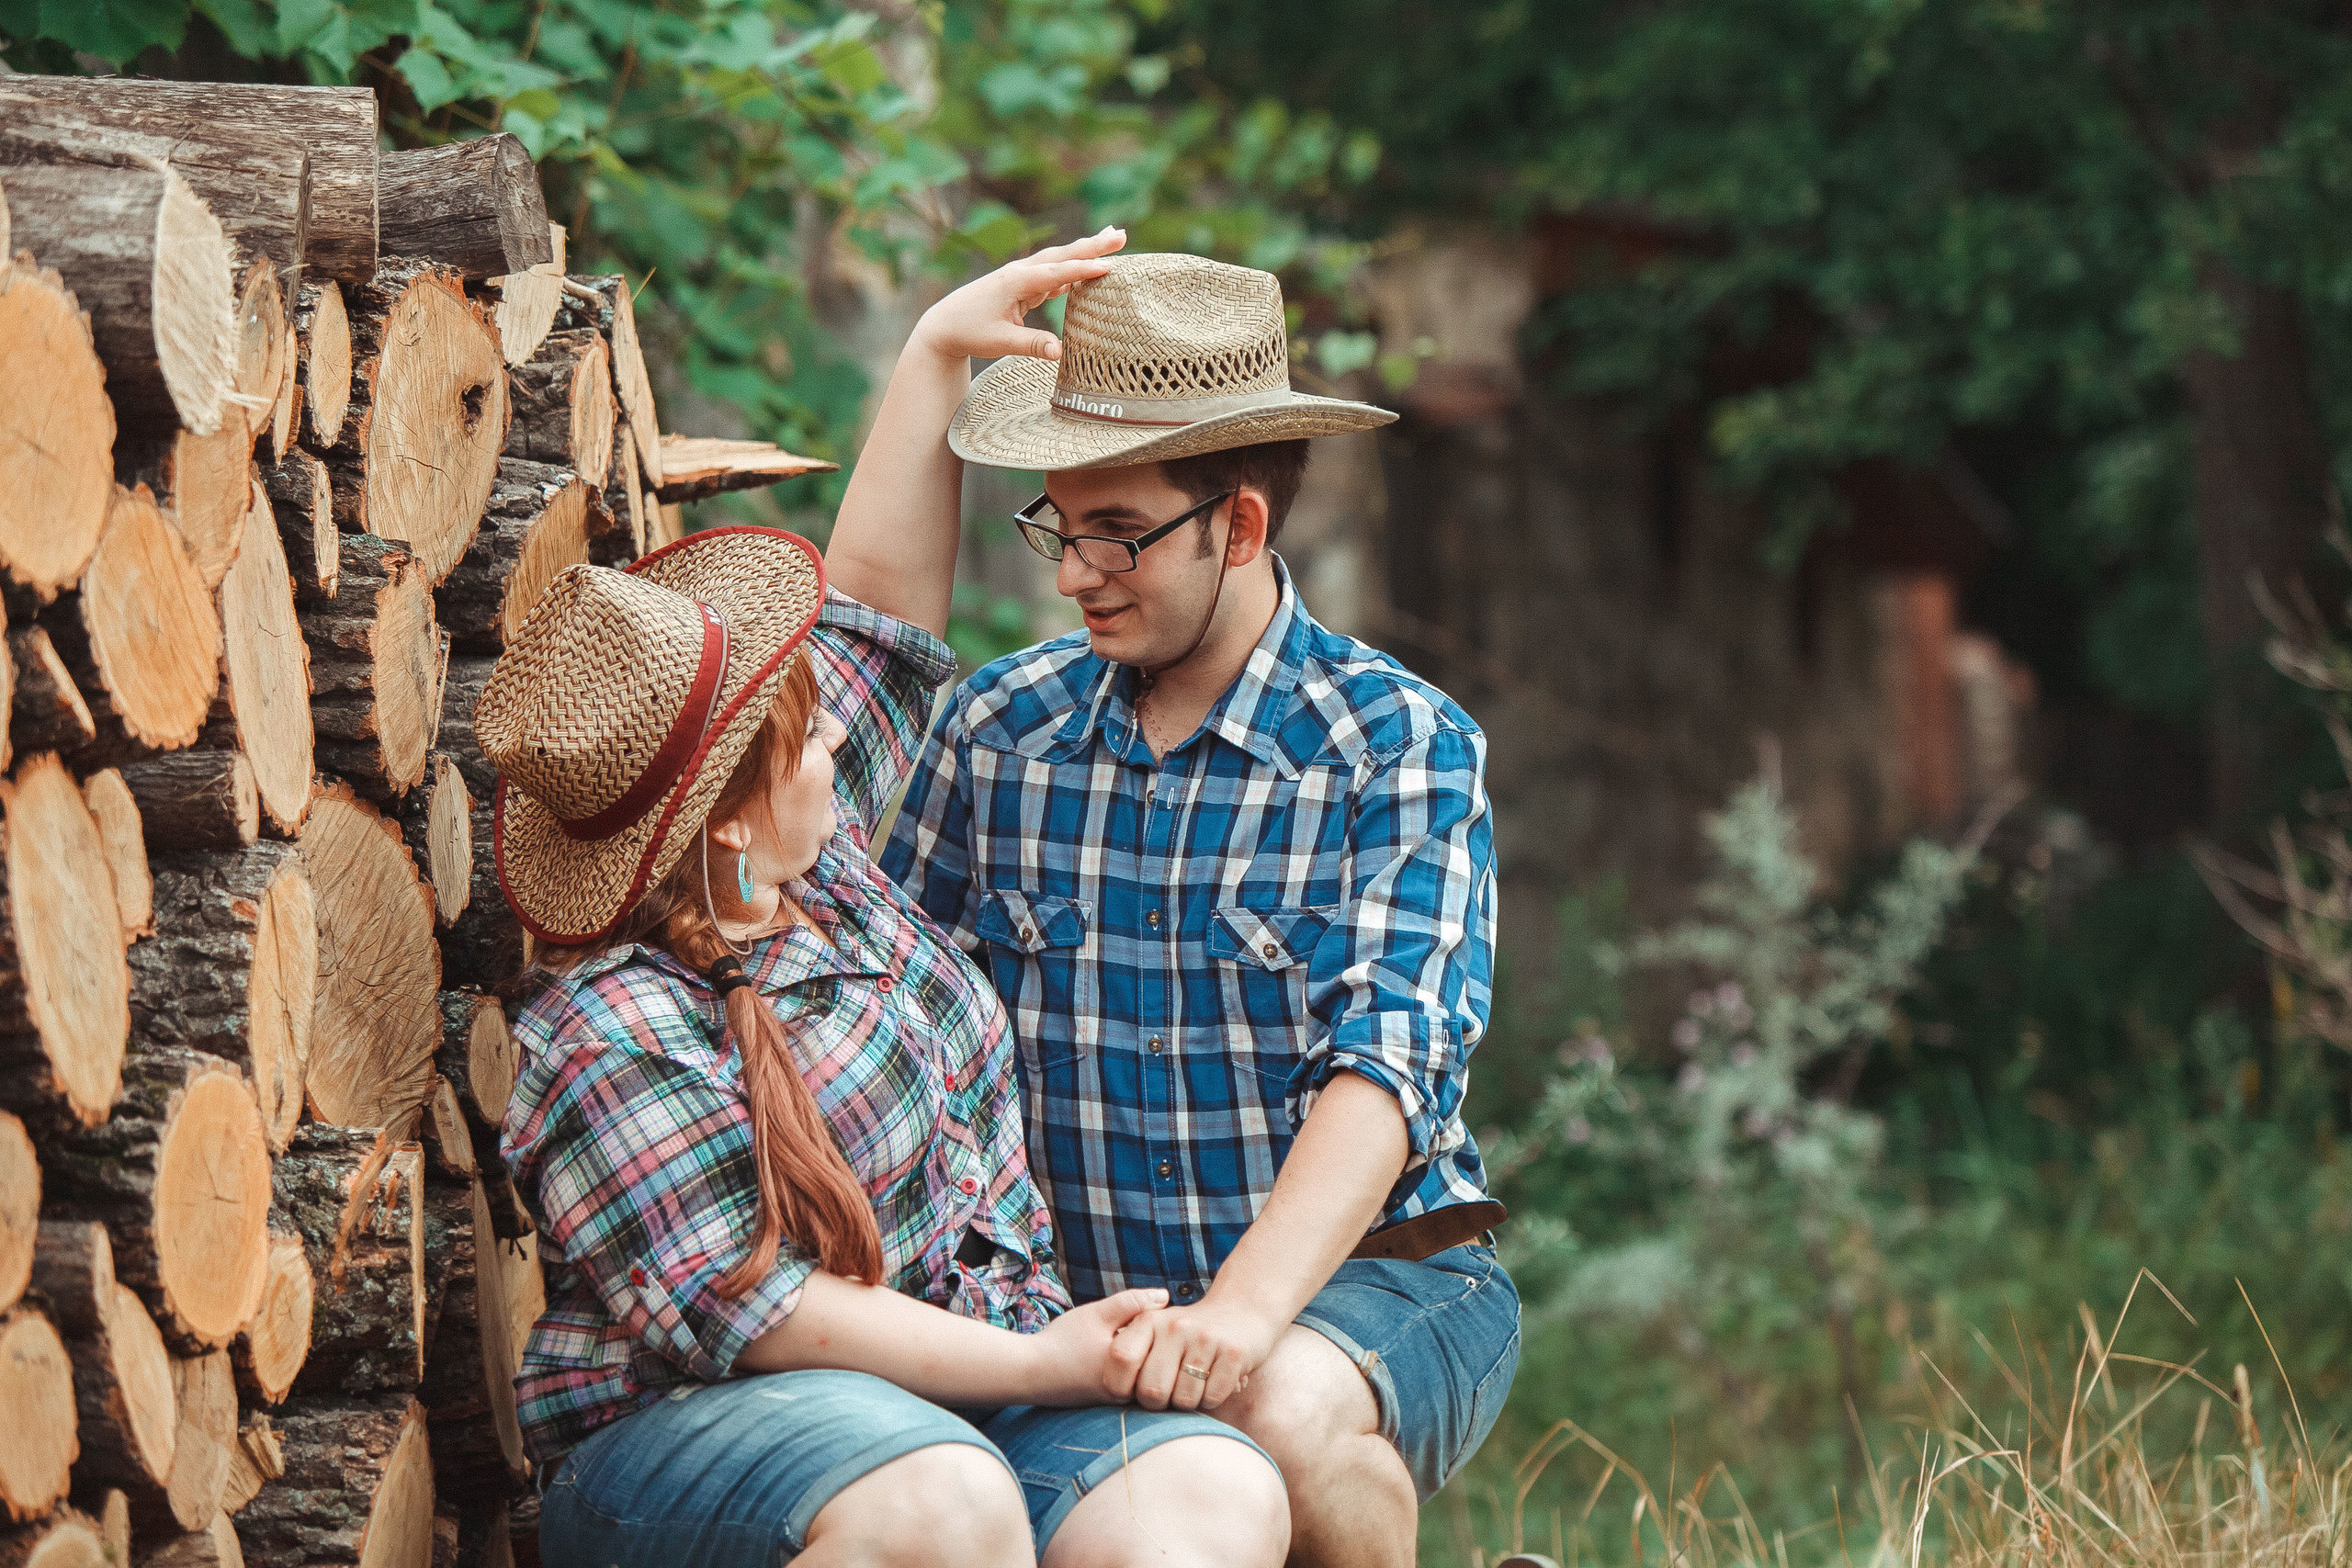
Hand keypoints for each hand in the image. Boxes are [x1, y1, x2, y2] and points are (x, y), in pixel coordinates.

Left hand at [910, 227, 1126, 364]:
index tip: (1108, 266)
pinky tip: (1089, 266)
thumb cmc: (969, 332)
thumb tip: (1059, 353)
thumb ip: (1030, 345)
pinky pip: (1054, 273)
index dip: (1082, 270)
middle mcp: (1020, 272)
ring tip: (1114, 239)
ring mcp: (1022, 276)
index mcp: (1015, 281)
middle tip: (1121, 235)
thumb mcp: (999, 342)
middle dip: (1091, 245)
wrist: (944, 325)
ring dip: (1086, 251)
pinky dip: (1073, 267)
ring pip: (1059, 260)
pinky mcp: (1022, 285)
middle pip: (1062, 255)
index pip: (1055, 273)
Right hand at [1023, 1286, 1167, 1404]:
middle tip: (1141, 1328)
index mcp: (1131, 1370)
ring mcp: (1118, 1402)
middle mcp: (1129, 1392)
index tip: (1147, 1316)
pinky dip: (1128, 1370)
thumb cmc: (1062, 1341)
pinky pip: (1131, 1385)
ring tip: (1123, 1341)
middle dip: (1154, 1344)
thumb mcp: (1097, 1314)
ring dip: (1141, 1357)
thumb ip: (1132, 1302)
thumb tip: (1165, 1296)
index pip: (1163, 1346)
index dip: (1159, 1325)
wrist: (1027, 1373)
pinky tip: (1112, 1356)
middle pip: (1157, 1364)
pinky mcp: (1108, 1406)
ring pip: (1144, 1376)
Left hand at [1106, 1298, 1284, 1413]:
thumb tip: (1115, 1397)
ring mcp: (1205, 1338)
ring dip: (1189, 1402)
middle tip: (1170, 1391)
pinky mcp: (1233, 1352)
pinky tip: (1216, 1380)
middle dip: (1159, 1403)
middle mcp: (1175, 1326)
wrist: (1243, 1310)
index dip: (1121, 1385)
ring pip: (1184, 1400)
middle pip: (1152, 1390)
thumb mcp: (1157, 1332)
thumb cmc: (1189, 1335)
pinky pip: (1212, 1398)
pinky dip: (1212, 1399)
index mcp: (1149, 1321)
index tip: (1132, 1391)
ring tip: (1196, 1383)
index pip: (1120, 1359)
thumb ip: (1133, 1357)